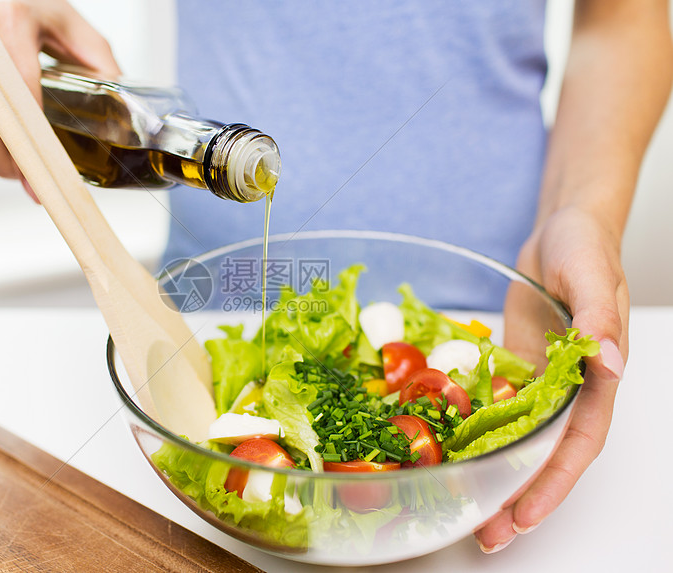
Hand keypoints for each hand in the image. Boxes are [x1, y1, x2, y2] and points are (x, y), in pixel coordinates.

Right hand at [0, 0, 120, 196]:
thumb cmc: (45, 12)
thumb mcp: (83, 36)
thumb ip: (102, 75)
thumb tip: (111, 129)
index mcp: (13, 16)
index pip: (14, 98)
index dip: (25, 145)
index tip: (38, 173)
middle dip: (0, 159)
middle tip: (23, 177)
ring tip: (8, 163)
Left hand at [475, 205, 627, 552]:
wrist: (559, 231)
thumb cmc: (586, 249)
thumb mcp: (593, 275)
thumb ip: (600, 318)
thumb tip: (611, 362)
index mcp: (597, 378)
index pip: (579, 443)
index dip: (554, 483)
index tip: (527, 516)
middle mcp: (569, 389)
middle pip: (547, 455)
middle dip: (521, 497)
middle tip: (488, 534)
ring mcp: (540, 382)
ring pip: (520, 439)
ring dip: (498, 475)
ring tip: (468, 509)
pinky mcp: (516, 369)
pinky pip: (497, 408)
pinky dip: (479, 433)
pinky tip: (453, 452)